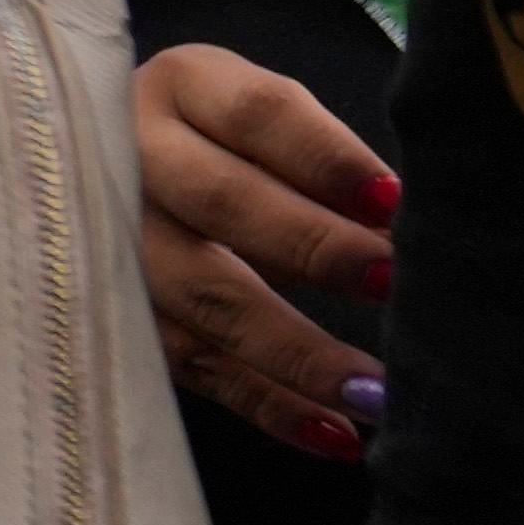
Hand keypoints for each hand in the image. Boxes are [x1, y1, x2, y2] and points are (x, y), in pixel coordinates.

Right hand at [137, 42, 393, 465]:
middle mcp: (129, 156)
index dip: (328, 159)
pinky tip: (337, 436)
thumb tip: (415, 225)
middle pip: (222, 201)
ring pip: (203, 296)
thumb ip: (324, 159)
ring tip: (375, 391)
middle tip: (392, 286)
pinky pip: (195, 366)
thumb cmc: (227, 143)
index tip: (396, 203)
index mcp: (182, 88)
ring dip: (295, 348)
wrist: (108, 169)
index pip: (257, 115)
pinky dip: (268, 404)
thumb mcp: (262, 118)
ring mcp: (110, 240)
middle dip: (314, 246)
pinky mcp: (121, 316)